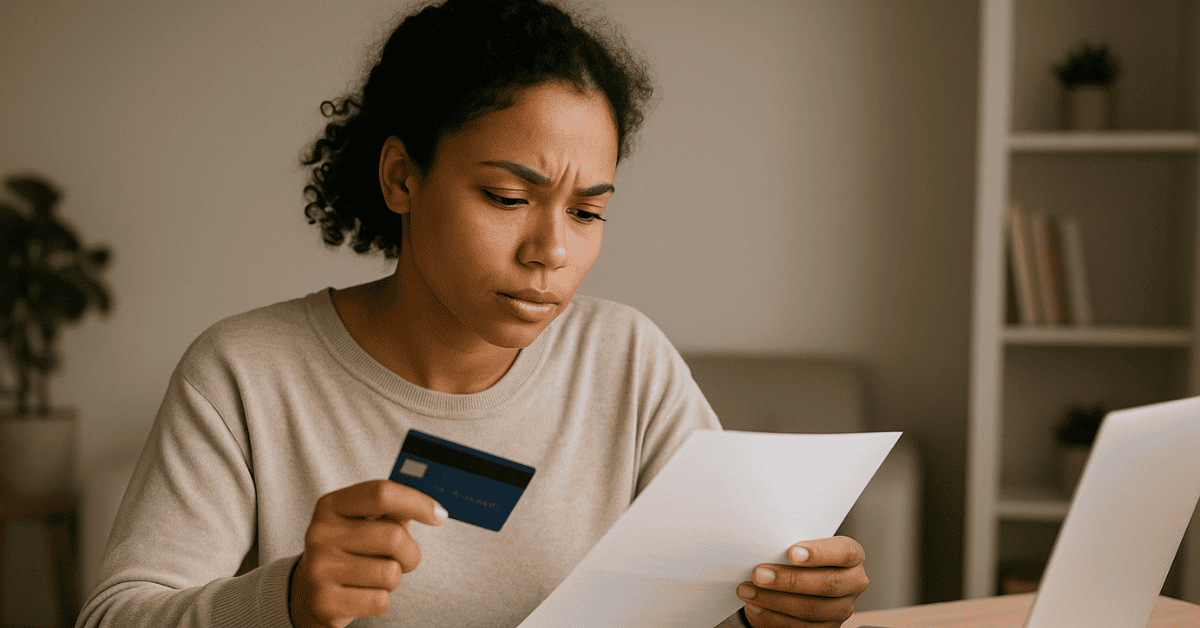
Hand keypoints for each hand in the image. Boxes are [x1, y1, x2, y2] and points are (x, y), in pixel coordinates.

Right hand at [289, 480, 447, 627]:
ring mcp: (319, 569)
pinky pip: (380, 600)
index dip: (417, 502)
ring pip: (391, 573)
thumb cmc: (350, 550)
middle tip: (402, 558)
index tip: (439, 515)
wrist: (310, 592)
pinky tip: (362, 593)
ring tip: (374, 576)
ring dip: (393, 578)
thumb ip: (393, 510)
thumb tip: (434, 510)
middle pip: (393, 536)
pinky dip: (381, 599)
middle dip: (410, 552)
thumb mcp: (362, 522)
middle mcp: (320, 534)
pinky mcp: (325, 602)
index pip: (381, 494)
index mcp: (331, 506)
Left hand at [736, 536, 867, 626]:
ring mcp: (842, 609)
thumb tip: (765, 544)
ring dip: (774, 600)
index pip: (845, 553)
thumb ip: (793, 544)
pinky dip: (773, 617)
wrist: (798, 580)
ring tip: (748, 590)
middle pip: (827, 584)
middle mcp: (853, 583)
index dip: (819, 553)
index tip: (791, 552)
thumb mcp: (800, 544)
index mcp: (852, 556)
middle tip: (759, 574)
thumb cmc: (799, 556)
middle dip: (789, 580)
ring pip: (811, 609)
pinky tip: (755, 607)